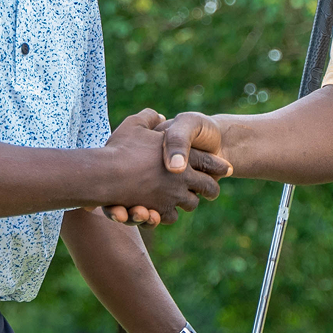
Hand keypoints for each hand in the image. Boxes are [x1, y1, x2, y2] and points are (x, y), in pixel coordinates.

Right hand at [96, 110, 226, 224]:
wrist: (105, 174)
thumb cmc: (120, 148)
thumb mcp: (135, 124)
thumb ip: (150, 117)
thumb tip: (160, 116)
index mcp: (183, 154)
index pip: (210, 162)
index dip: (218, 166)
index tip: (226, 169)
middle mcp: (182, 177)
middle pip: (208, 187)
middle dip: (210, 188)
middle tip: (210, 190)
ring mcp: (172, 196)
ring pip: (191, 203)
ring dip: (189, 201)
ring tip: (186, 198)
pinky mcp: (160, 211)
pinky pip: (172, 216)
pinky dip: (170, 213)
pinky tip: (165, 208)